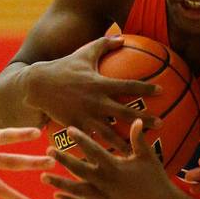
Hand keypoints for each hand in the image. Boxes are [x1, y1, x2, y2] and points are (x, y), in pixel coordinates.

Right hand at [23, 37, 161, 150]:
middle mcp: (95, 101)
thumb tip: (122, 37)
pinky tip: (111, 160)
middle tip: (161, 124)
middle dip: (144, 119)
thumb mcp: (84, 53)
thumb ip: (104, 44)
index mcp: (100, 83)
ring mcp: (85, 116)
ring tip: (139, 151)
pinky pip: (91, 141)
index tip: (162, 92)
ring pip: (110, 133)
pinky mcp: (76, 127)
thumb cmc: (63, 67)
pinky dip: (101, 151)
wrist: (37, 86)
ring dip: (126, 142)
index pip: (128, 85)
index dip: (146, 88)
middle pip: (125, 112)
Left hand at [39, 119, 179, 198]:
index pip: (94, 150)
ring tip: (44, 176)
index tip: (69, 129)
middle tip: (48, 151)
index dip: (81, 138)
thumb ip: (138, 139)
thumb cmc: (156, 179)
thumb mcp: (147, 157)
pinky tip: (57, 195)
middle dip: (63, 160)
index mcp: (116, 167)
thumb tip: (137, 119)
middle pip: (79, 169)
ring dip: (59, 183)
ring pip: (77, 190)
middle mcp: (107, 183)